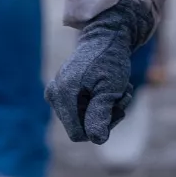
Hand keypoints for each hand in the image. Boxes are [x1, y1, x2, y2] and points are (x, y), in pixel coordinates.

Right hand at [47, 0, 154, 144]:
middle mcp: (54, 94)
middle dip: (104, 116)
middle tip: (121, 96)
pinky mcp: (62, 90)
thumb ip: (101, 113)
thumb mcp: (110, 88)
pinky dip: (99, 102)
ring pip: (84, 119)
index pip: (79, 134)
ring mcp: (56, 92)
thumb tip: (96, 139)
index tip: (116, 108)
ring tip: (118, 90)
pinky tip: (108, 88)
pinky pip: (81, 109)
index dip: (100, 127)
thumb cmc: (110, 60)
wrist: (106, 37)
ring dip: (105, 109)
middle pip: (82, 127)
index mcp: (62, 94)